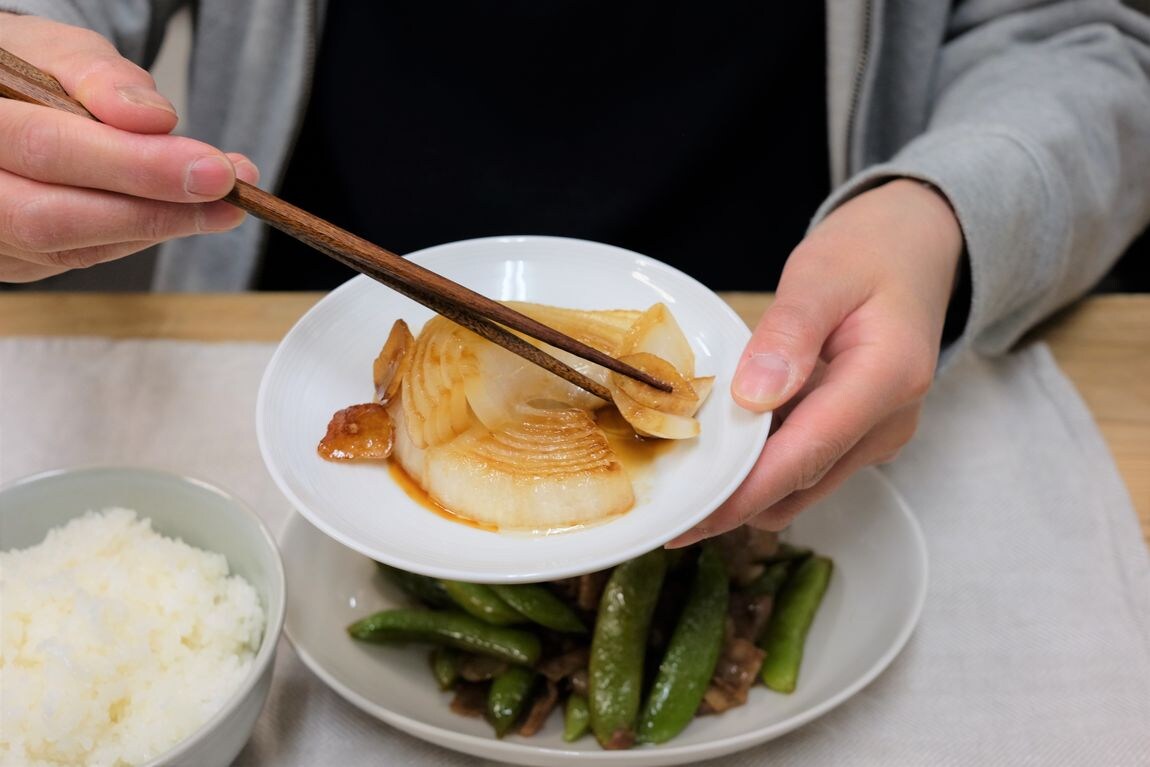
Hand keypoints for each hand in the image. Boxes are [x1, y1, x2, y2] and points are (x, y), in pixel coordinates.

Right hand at [0, 13, 257, 281]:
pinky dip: (139, 233)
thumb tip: (153, 120)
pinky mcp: (15, 261)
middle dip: (154, 209)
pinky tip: (180, 211)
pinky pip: (82, 257)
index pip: (47, 150)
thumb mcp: (52, 50)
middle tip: (229, 194)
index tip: (215, 168)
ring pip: (72, 248)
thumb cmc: (20, 70)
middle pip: (54, 218)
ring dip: (160, 226)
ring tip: (222, 201)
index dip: (136, 165)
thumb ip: (97, 76)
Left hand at [669, 178, 963, 545]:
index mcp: (887, 379)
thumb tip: (753, 397)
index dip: (745, 494)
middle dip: (734, 500)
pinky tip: (721, 445)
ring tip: (685, 474)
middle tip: (669, 503)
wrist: (916, 247)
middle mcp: (888, 422)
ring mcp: (876, 434)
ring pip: (801, 484)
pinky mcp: (860, 435)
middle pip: (800, 482)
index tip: (692, 517)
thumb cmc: (870, 251)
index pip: (806, 454)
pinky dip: (763, 465)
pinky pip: (805, 465)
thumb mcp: (823, 273)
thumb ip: (790, 332)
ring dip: (747, 487)